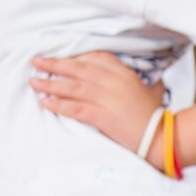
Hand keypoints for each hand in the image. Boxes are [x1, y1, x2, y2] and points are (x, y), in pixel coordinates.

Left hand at [30, 52, 164, 159]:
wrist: (161, 137)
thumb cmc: (156, 115)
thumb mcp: (150, 90)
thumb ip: (138, 80)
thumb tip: (142, 77)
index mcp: (123, 73)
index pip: (93, 58)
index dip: (74, 57)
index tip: (61, 59)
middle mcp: (112, 82)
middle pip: (76, 69)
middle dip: (54, 65)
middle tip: (36, 62)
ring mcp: (106, 99)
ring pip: (71, 87)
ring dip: (49, 84)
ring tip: (34, 82)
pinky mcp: (101, 116)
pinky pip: (74, 108)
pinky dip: (58, 105)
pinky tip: (45, 102)